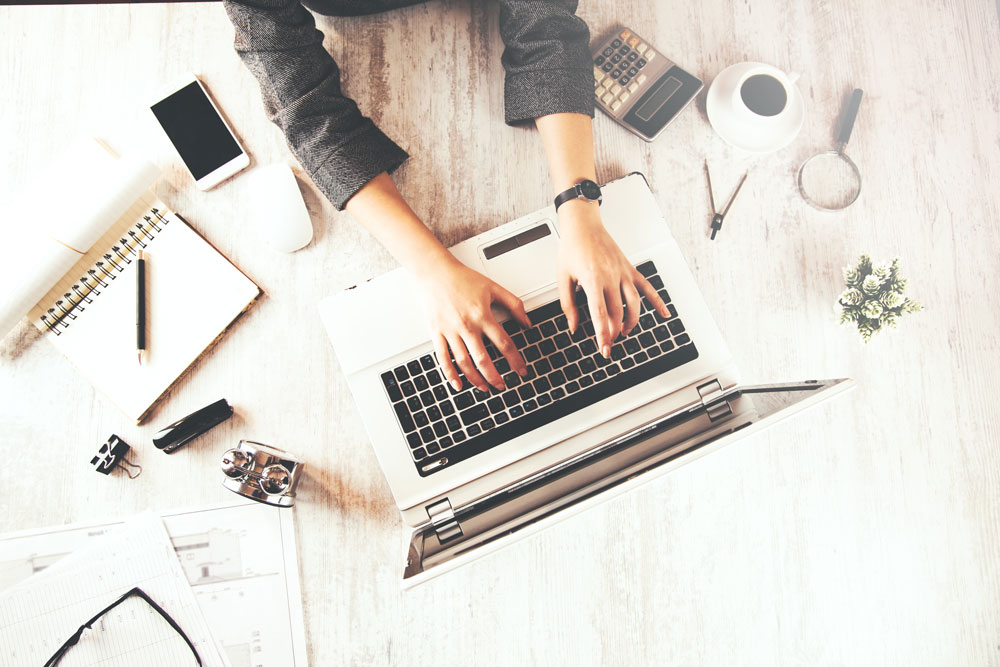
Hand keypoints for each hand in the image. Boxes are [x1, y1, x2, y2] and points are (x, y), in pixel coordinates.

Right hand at [415, 256, 530, 392]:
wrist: (435, 272)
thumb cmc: (463, 278)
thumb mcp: (494, 288)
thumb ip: (514, 304)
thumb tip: (527, 322)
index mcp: (482, 315)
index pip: (504, 343)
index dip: (515, 360)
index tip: (521, 370)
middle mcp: (467, 326)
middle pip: (483, 359)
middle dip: (495, 377)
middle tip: (503, 386)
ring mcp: (450, 331)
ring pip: (464, 363)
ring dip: (476, 379)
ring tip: (485, 388)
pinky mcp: (437, 333)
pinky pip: (443, 358)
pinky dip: (450, 374)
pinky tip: (458, 385)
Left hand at [556, 200, 669, 356]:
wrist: (584, 226)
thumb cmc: (572, 249)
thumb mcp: (562, 278)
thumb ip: (568, 304)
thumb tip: (573, 326)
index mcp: (593, 279)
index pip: (600, 314)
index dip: (603, 334)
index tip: (604, 349)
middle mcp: (611, 277)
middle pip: (618, 312)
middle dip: (614, 331)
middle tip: (609, 343)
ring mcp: (623, 273)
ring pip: (634, 303)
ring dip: (631, 321)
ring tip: (624, 332)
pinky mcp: (630, 269)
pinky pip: (648, 287)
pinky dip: (658, 301)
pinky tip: (665, 314)